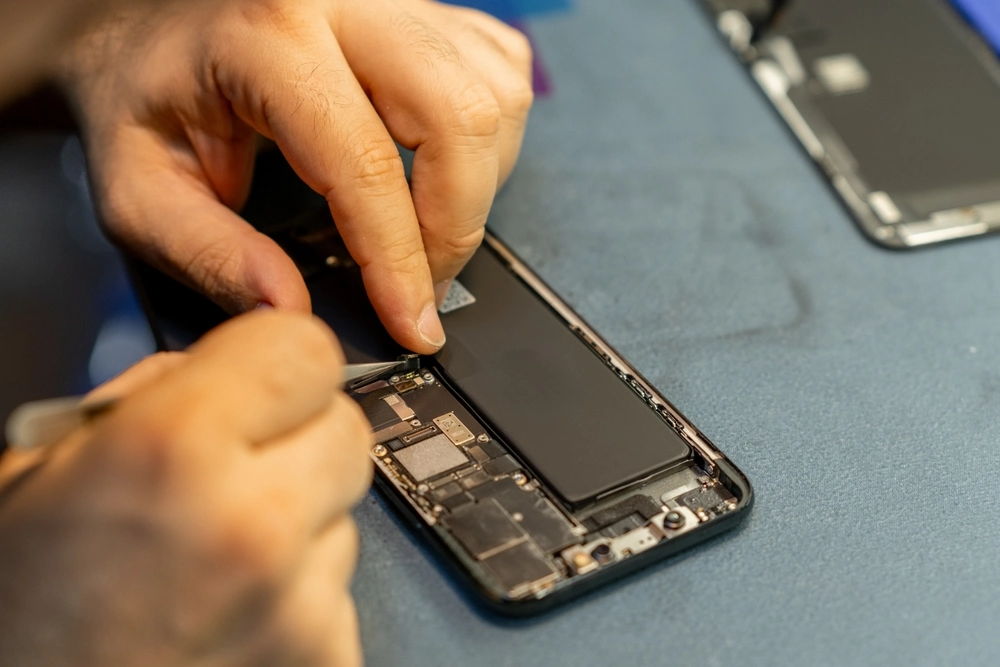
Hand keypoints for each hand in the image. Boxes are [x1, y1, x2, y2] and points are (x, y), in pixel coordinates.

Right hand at [0, 311, 371, 665]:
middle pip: (347, 429)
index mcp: (171, 451)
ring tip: (219, 556)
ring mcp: (297, 605)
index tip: (262, 377)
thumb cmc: (20, 613)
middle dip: (300, 437)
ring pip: (346, 513)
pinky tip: (235, 607)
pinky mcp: (324, 659)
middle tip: (239, 468)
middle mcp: (250, 525)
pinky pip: (339, 590)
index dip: (279, 360)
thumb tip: (216, 368)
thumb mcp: (39, 471)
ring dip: (299, 521)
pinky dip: (299, 592)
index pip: (306, 349)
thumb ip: (145, 396)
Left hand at [63, 0, 533, 352]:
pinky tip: (441, 169)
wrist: (148, 25)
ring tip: (425, 229)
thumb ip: (210, 255)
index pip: (365, 163)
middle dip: (456, 224)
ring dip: (478, 183)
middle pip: (459, 116)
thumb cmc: (143, 100)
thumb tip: (293, 312)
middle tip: (424, 284)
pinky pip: (501, 72)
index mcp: (266, 38)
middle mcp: (343, 0)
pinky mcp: (425, 6)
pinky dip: (491, 138)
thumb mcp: (140, 192)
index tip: (412, 326)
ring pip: (494, 95)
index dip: (399, 260)